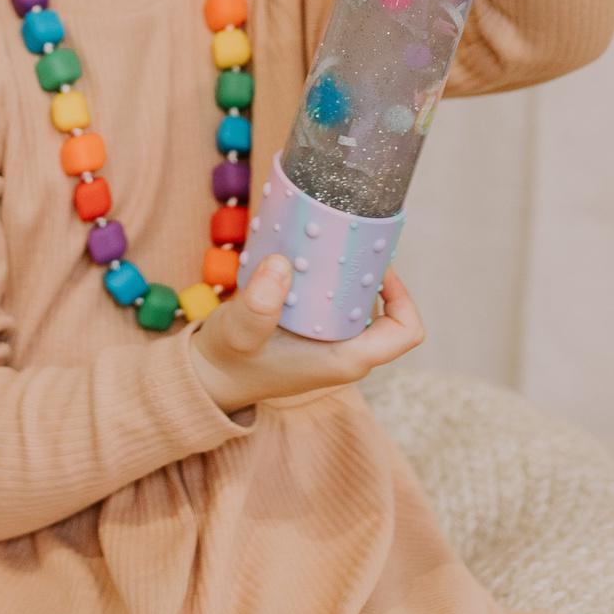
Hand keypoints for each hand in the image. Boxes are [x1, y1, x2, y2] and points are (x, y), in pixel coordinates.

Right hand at [187, 254, 424, 415]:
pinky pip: (337, 302)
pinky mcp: (314, 333)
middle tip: (348, 238)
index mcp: (346, 359)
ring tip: (329, 239)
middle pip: (387, 310)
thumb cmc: (230, 361)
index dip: (404, 295)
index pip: (405, 332)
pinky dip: (330, 278)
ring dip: (350, 273)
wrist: (209, 376)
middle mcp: (346, 352)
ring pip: (360, 303)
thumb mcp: (239, 331)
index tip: (378, 265)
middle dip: (373, 273)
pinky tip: (307, 255)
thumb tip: (282, 265)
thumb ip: (258, 305)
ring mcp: (330, 343)